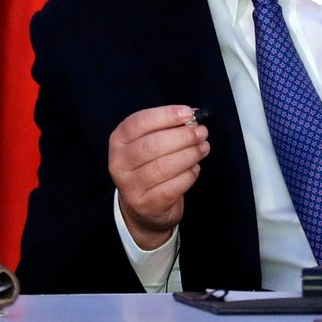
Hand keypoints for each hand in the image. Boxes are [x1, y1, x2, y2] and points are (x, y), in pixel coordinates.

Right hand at [109, 105, 208, 249]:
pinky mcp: (146, 204)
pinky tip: (195, 169)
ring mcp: (130, 186)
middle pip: (152, 145)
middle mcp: (119, 163)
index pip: (138, 122)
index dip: (165, 115)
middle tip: (201, 133)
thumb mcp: (148, 144)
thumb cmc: (149, 167)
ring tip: (203, 148)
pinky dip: (188, 176)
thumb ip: (166, 128)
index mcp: (118, 141)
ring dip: (189, 155)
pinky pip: (172, 187)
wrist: (141, 209)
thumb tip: (191, 116)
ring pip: (163, 167)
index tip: (188, 113)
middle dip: (182, 136)